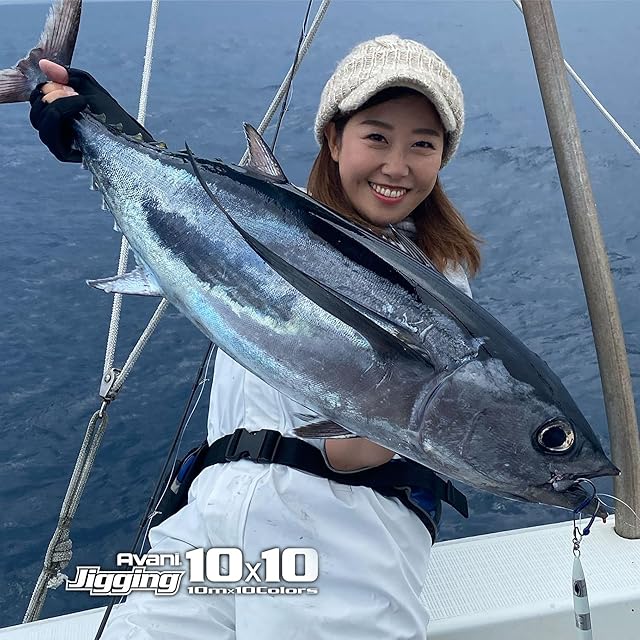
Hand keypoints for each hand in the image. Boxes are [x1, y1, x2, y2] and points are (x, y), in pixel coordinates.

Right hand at [29, 60, 153, 162]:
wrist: (130, 136)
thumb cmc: (112, 114)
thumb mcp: (89, 88)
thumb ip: (67, 75)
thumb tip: (43, 64)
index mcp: (55, 115)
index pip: (36, 100)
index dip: (46, 89)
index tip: (69, 86)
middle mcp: (53, 130)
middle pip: (35, 111)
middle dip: (51, 96)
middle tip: (75, 92)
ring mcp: (57, 142)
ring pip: (39, 121)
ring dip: (55, 104)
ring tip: (80, 100)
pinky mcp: (63, 153)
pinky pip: (49, 134)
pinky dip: (60, 114)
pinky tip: (81, 107)